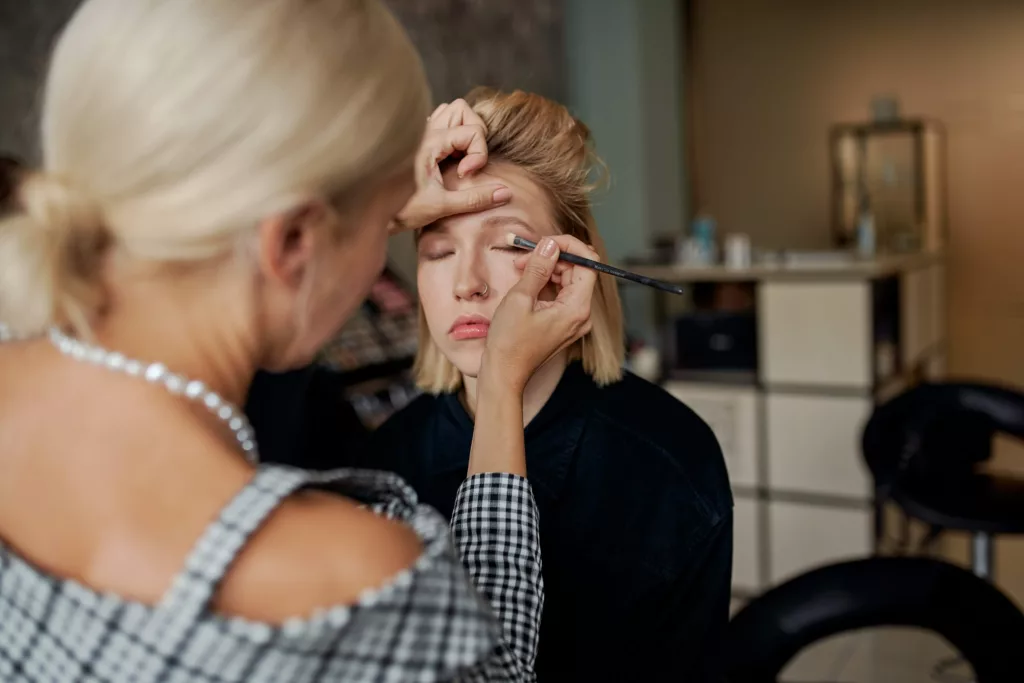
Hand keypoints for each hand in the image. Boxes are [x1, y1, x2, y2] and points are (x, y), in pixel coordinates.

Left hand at [390, 99, 511, 234]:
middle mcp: (424, 131)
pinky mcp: (417, 140)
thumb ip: (475, 199)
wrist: (370, 213)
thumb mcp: (441, 206)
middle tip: (468, 162)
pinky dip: (451, 134)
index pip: (472, 131)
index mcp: (430, 142)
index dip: (478, 154)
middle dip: (475, 134)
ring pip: (450, 112)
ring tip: (460, 158)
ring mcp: (419, 133)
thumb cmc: (399, 210)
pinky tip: (448, 158)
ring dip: (463, 131)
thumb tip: (506, 193)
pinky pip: (440, 122)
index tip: (466, 176)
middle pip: (462, 109)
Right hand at [481, 235, 597, 391]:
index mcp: (577, 308)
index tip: (546, 241)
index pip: (588, 264)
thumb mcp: (520, 299)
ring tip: (521, 268)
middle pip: (578, 271)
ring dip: (547, 269)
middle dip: (554, 258)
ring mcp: (574, 321)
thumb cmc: (509, 342)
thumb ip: (538, 268)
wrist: (504, 374)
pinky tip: (526, 282)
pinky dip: (546, 284)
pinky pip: (561, 295)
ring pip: (568, 281)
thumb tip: (550, 245)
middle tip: (525, 257)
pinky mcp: (564, 324)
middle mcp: (581, 315)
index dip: (569, 247)